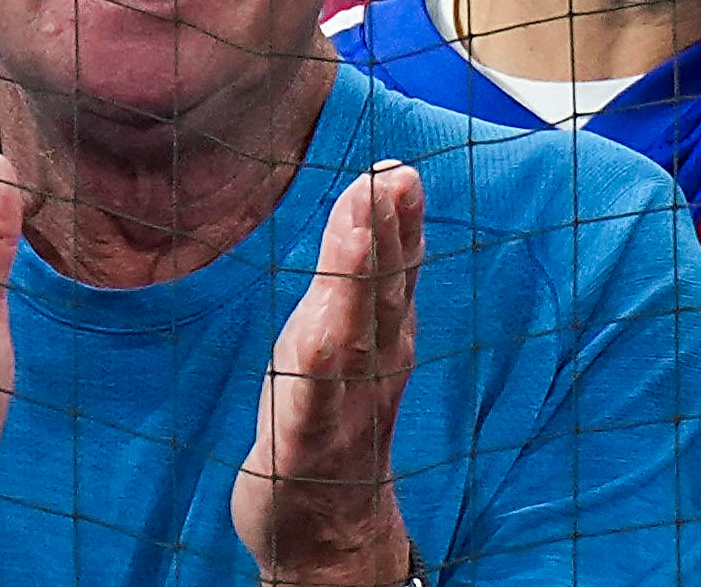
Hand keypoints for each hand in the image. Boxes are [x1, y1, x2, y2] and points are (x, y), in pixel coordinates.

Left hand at [234, 161, 427, 586]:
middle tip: (391, 179)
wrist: (331, 533)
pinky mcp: (303, 446)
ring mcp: (343, 405)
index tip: (396, 168)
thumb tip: (383, 189)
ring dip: (356, 282)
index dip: (396, 218)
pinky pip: (311, 403)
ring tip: (358, 230)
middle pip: (382, 292)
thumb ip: (365, 270)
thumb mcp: (347, 337)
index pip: (395, 267)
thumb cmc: (333, 419)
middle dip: (385, 234)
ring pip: (351, 335)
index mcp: (384, 335)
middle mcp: (374, 364)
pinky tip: (316, 336)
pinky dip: (317, 370)